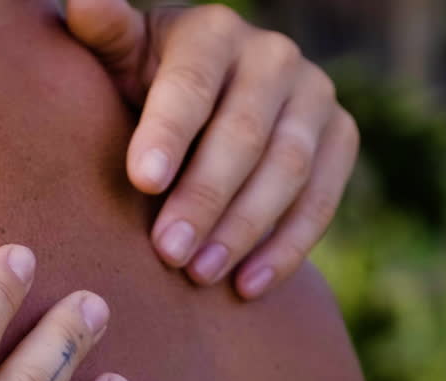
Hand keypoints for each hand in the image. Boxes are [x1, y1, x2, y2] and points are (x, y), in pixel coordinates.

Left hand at [67, 0, 359, 299]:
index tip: (141, 182)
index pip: (193, 83)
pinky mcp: (342, 137)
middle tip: (168, 252)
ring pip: (289, 169)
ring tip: (201, 274)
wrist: (206, 106)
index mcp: (212, 31)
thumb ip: (103, 32)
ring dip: (245, 228)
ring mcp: (315, 95)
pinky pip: (324, 199)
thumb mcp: (118, 56)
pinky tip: (247, 285)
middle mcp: (273, 55)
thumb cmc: (144, 85)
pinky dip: (287, 247)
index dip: (169, 131)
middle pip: (244, 133)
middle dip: (205, 198)